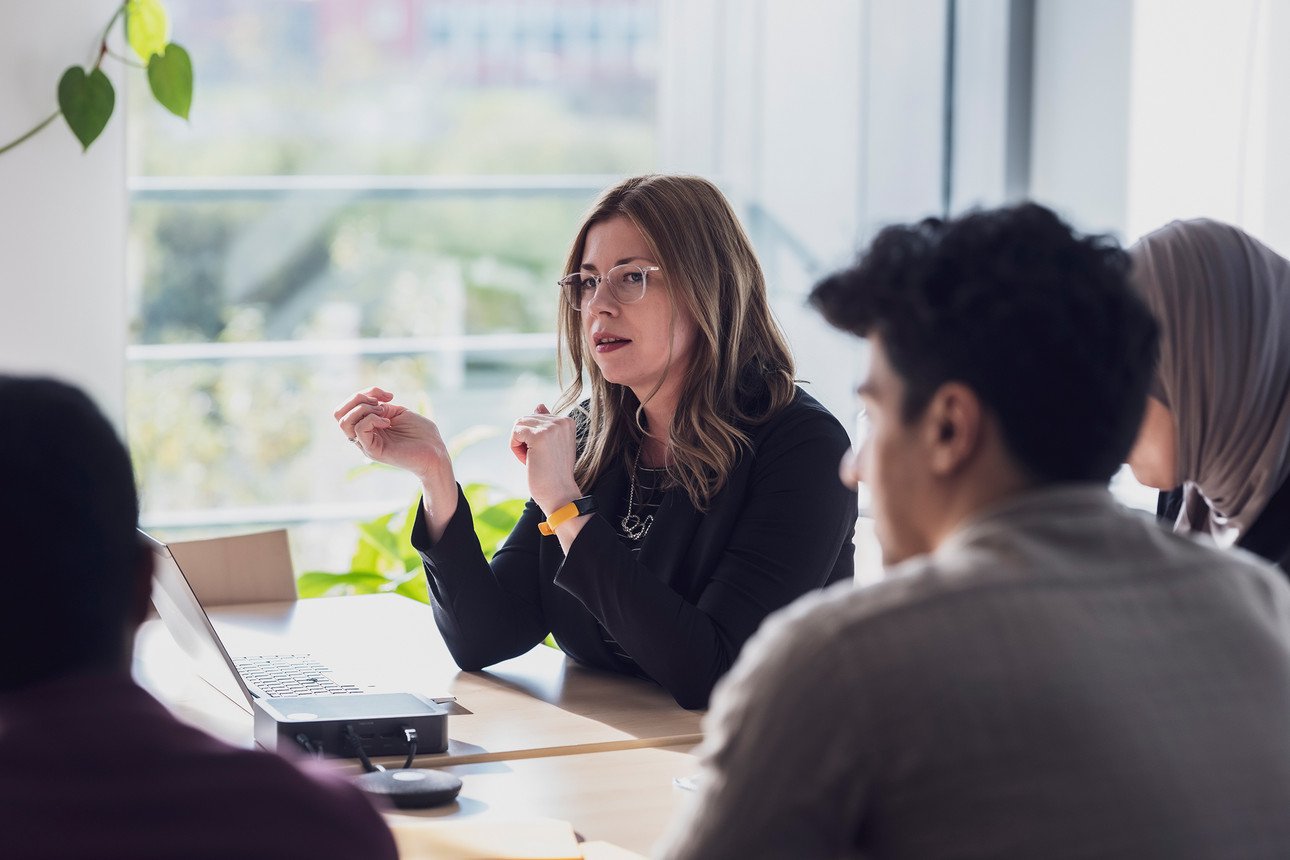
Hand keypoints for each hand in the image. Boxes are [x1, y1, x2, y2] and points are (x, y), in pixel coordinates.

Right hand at [333, 387, 450, 484]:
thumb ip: (380, 406)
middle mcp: (363, 436)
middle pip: (339, 413)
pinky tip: (388, 422)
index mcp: (368, 426)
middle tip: (381, 402)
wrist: (436, 452)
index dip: (365, 393)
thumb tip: (368, 402)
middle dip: (358, 398)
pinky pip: (359, 430)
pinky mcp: (373, 451)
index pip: (348, 407)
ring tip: (384, 413)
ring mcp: (367, 444)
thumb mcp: (398, 412)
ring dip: (364, 409)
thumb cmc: (422, 433)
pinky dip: (372, 419)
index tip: (388, 395)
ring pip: (344, 421)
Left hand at [510, 404, 580, 514]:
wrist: (559, 494)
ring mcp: (551, 427)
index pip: (536, 417)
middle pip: (525, 419)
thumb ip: (546, 424)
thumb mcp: (553, 444)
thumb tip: (539, 405)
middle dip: (525, 440)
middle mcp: (561, 420)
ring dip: (520, 444)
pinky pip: (515, 433)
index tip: (545, 454)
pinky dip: (515, 448)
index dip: (533, 438)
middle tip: (538, 459)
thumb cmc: (554, 473)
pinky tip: (528, 460)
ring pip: (519, 425)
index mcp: (567, 421)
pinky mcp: (538, 436)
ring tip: (533, 460)